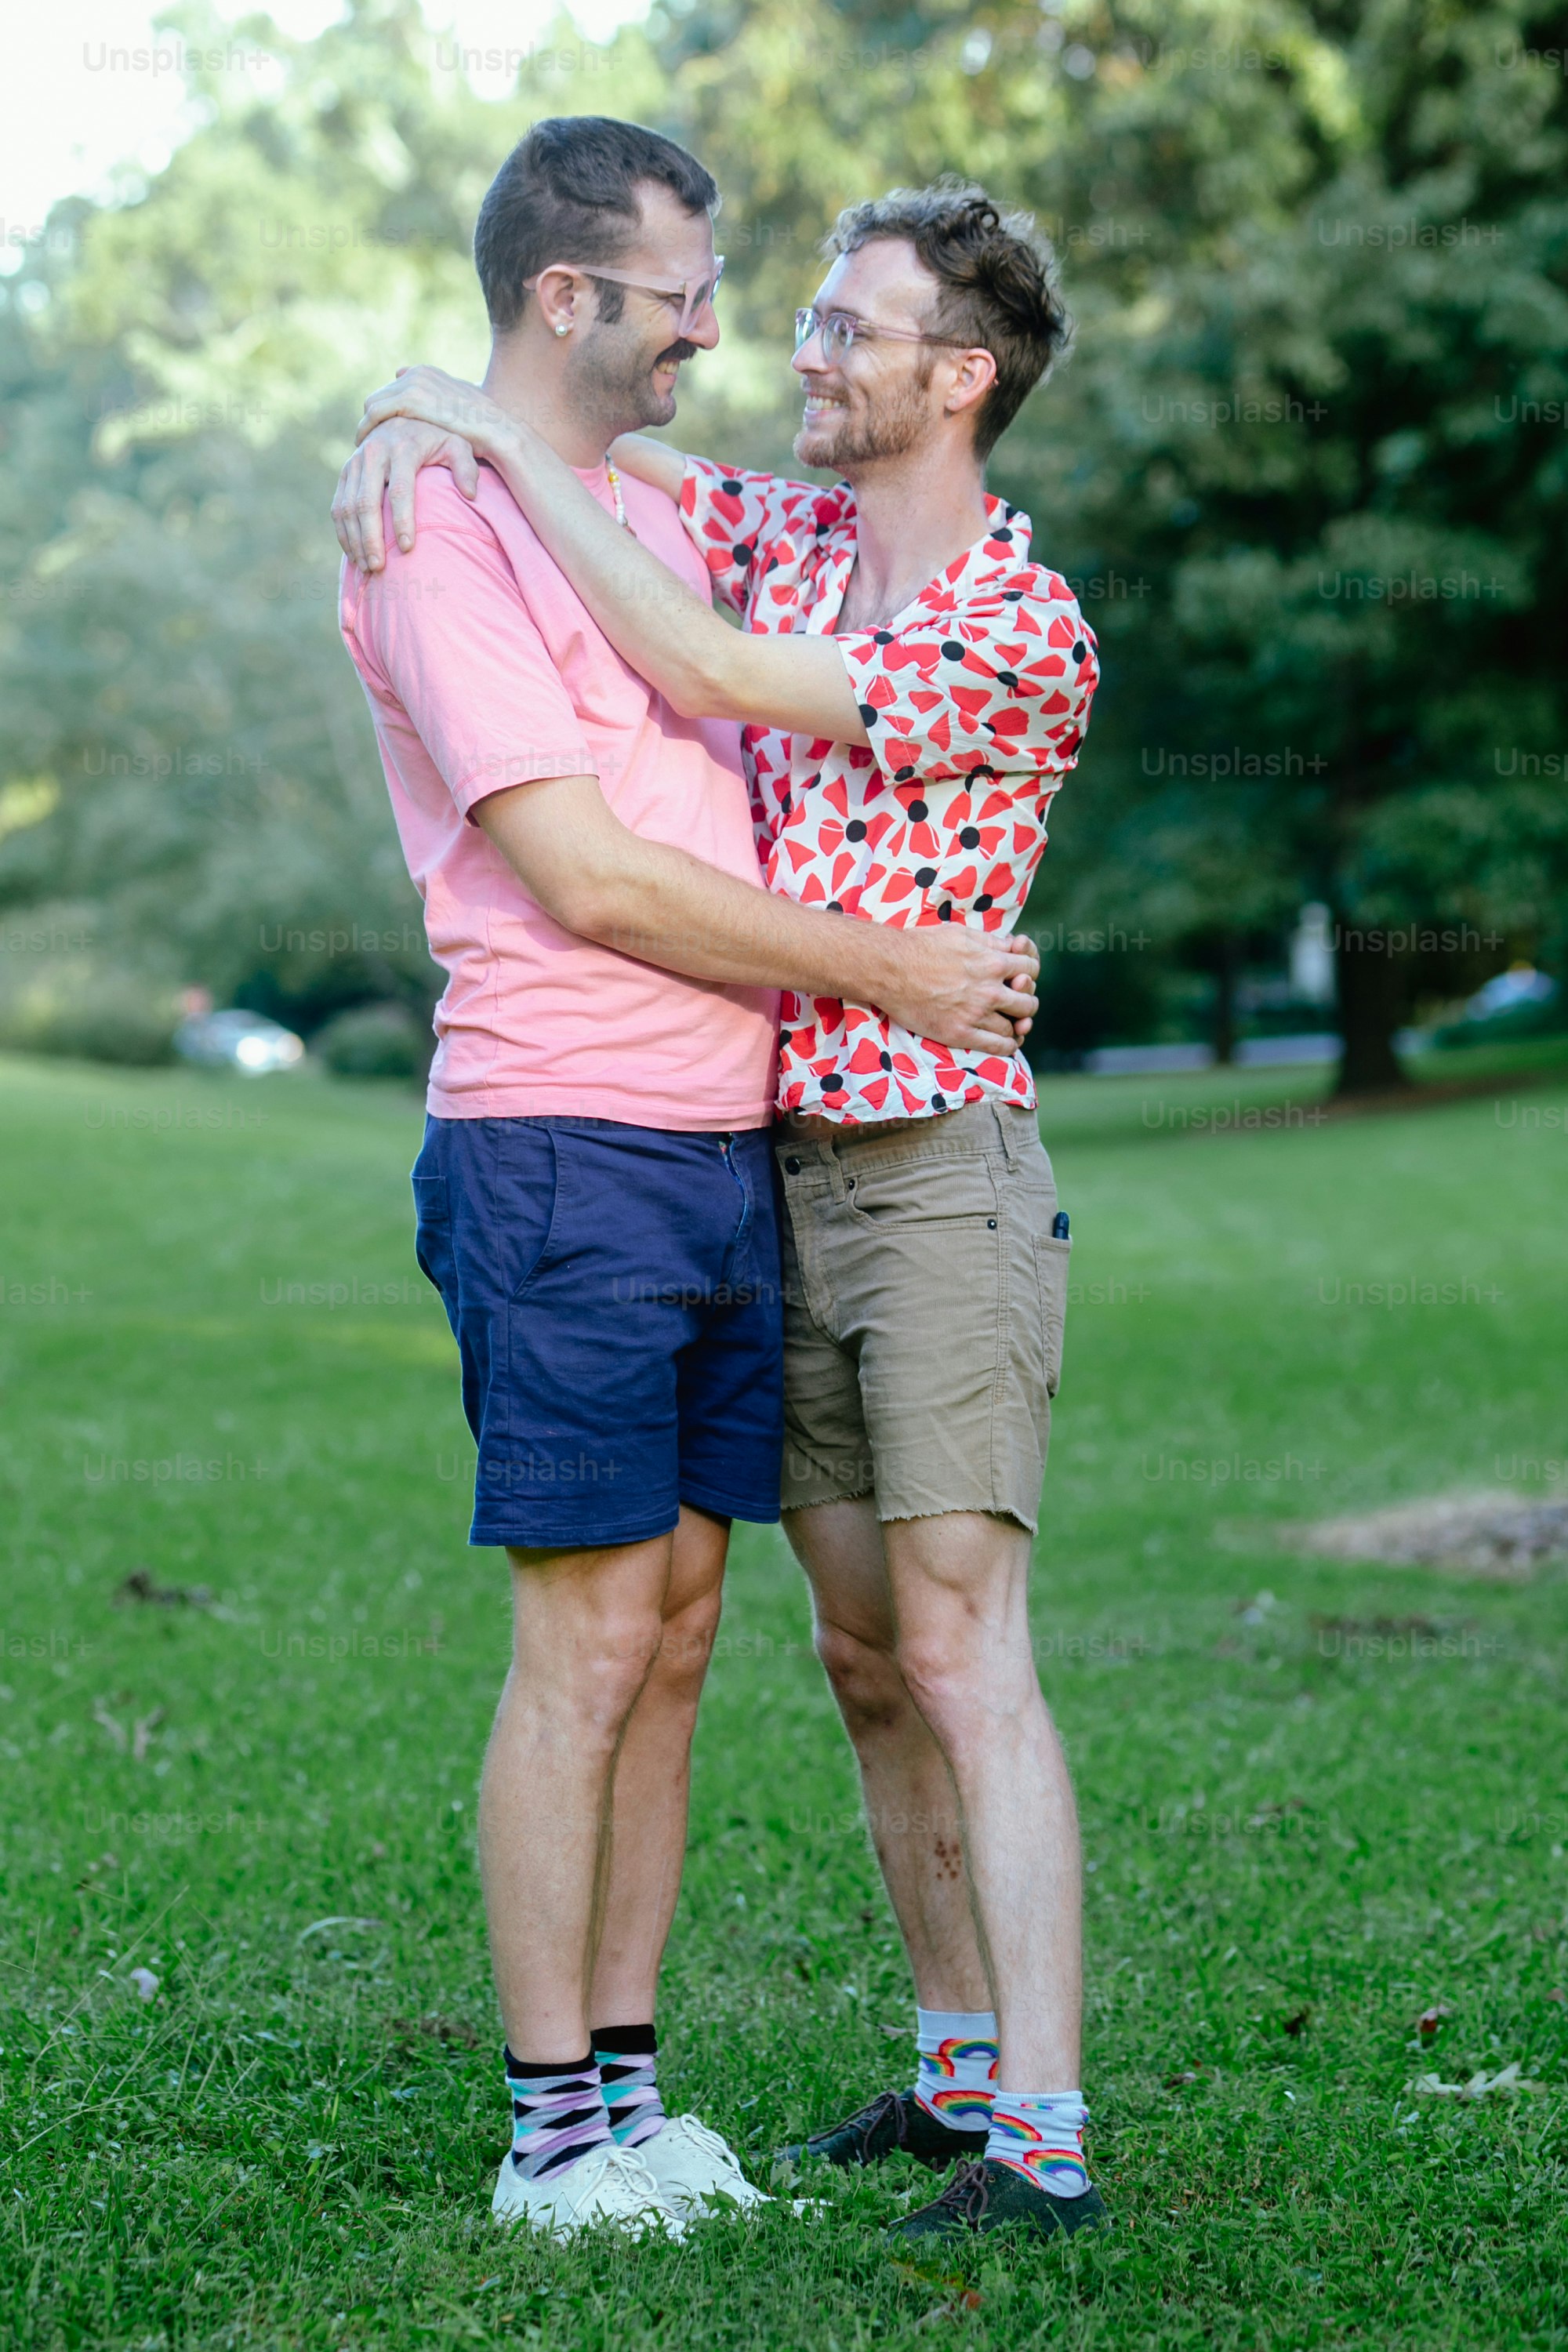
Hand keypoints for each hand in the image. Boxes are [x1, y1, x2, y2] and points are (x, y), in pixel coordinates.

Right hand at [332, 418, 478, 570]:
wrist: (403, 415)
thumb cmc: (437, 437)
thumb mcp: (457, 444)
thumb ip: (466, 466)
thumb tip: (470, 494)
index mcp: (402, 449)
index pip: (399, 490)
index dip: (402, 521)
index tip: (408, 548)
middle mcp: (374, 453)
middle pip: (366, 502)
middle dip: (371, 538)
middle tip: (379, 568)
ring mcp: (355, 462)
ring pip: (347, 506)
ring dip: (355, 540)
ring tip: (367, 568)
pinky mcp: (345, 472)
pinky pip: (338, 506)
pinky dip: (343, 532)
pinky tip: (354, 555)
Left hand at [356, 364, 513, 454]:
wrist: (497, 431)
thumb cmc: (484, 429)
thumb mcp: (462, 410)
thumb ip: (442, 403)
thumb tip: (434, 406)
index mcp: (427, 373)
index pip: (394, 388)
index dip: (386, 410)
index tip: (382, 430)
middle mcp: (417, 373)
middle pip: (380, 395)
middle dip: (372, 419)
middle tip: (368, 441)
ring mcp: (413, 383)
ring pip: (373, 403)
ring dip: (366, 425)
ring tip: (364, 446)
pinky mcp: (409, 399)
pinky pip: (375, 413)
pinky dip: (367, 428)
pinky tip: (365, 446)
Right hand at [882, 927, 1038, 1056]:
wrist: (890, 968)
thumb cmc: (922, 946)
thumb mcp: (961, 933)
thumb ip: (990, 942)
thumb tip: (1012, 945)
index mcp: (993, 961)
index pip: (1031, 969)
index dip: (1029, 973)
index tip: (1020, 977)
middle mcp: (990, 990)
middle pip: (1028, 1002)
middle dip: (1026, 1002)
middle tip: (1016, 1004)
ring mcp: (976, 1014)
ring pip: (1014, 1027)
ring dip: (1016, 1026)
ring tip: (1010, 1024)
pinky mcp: (960, 1033)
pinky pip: (998, 1046)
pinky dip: (1008, 1046)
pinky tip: (1005, 1042)